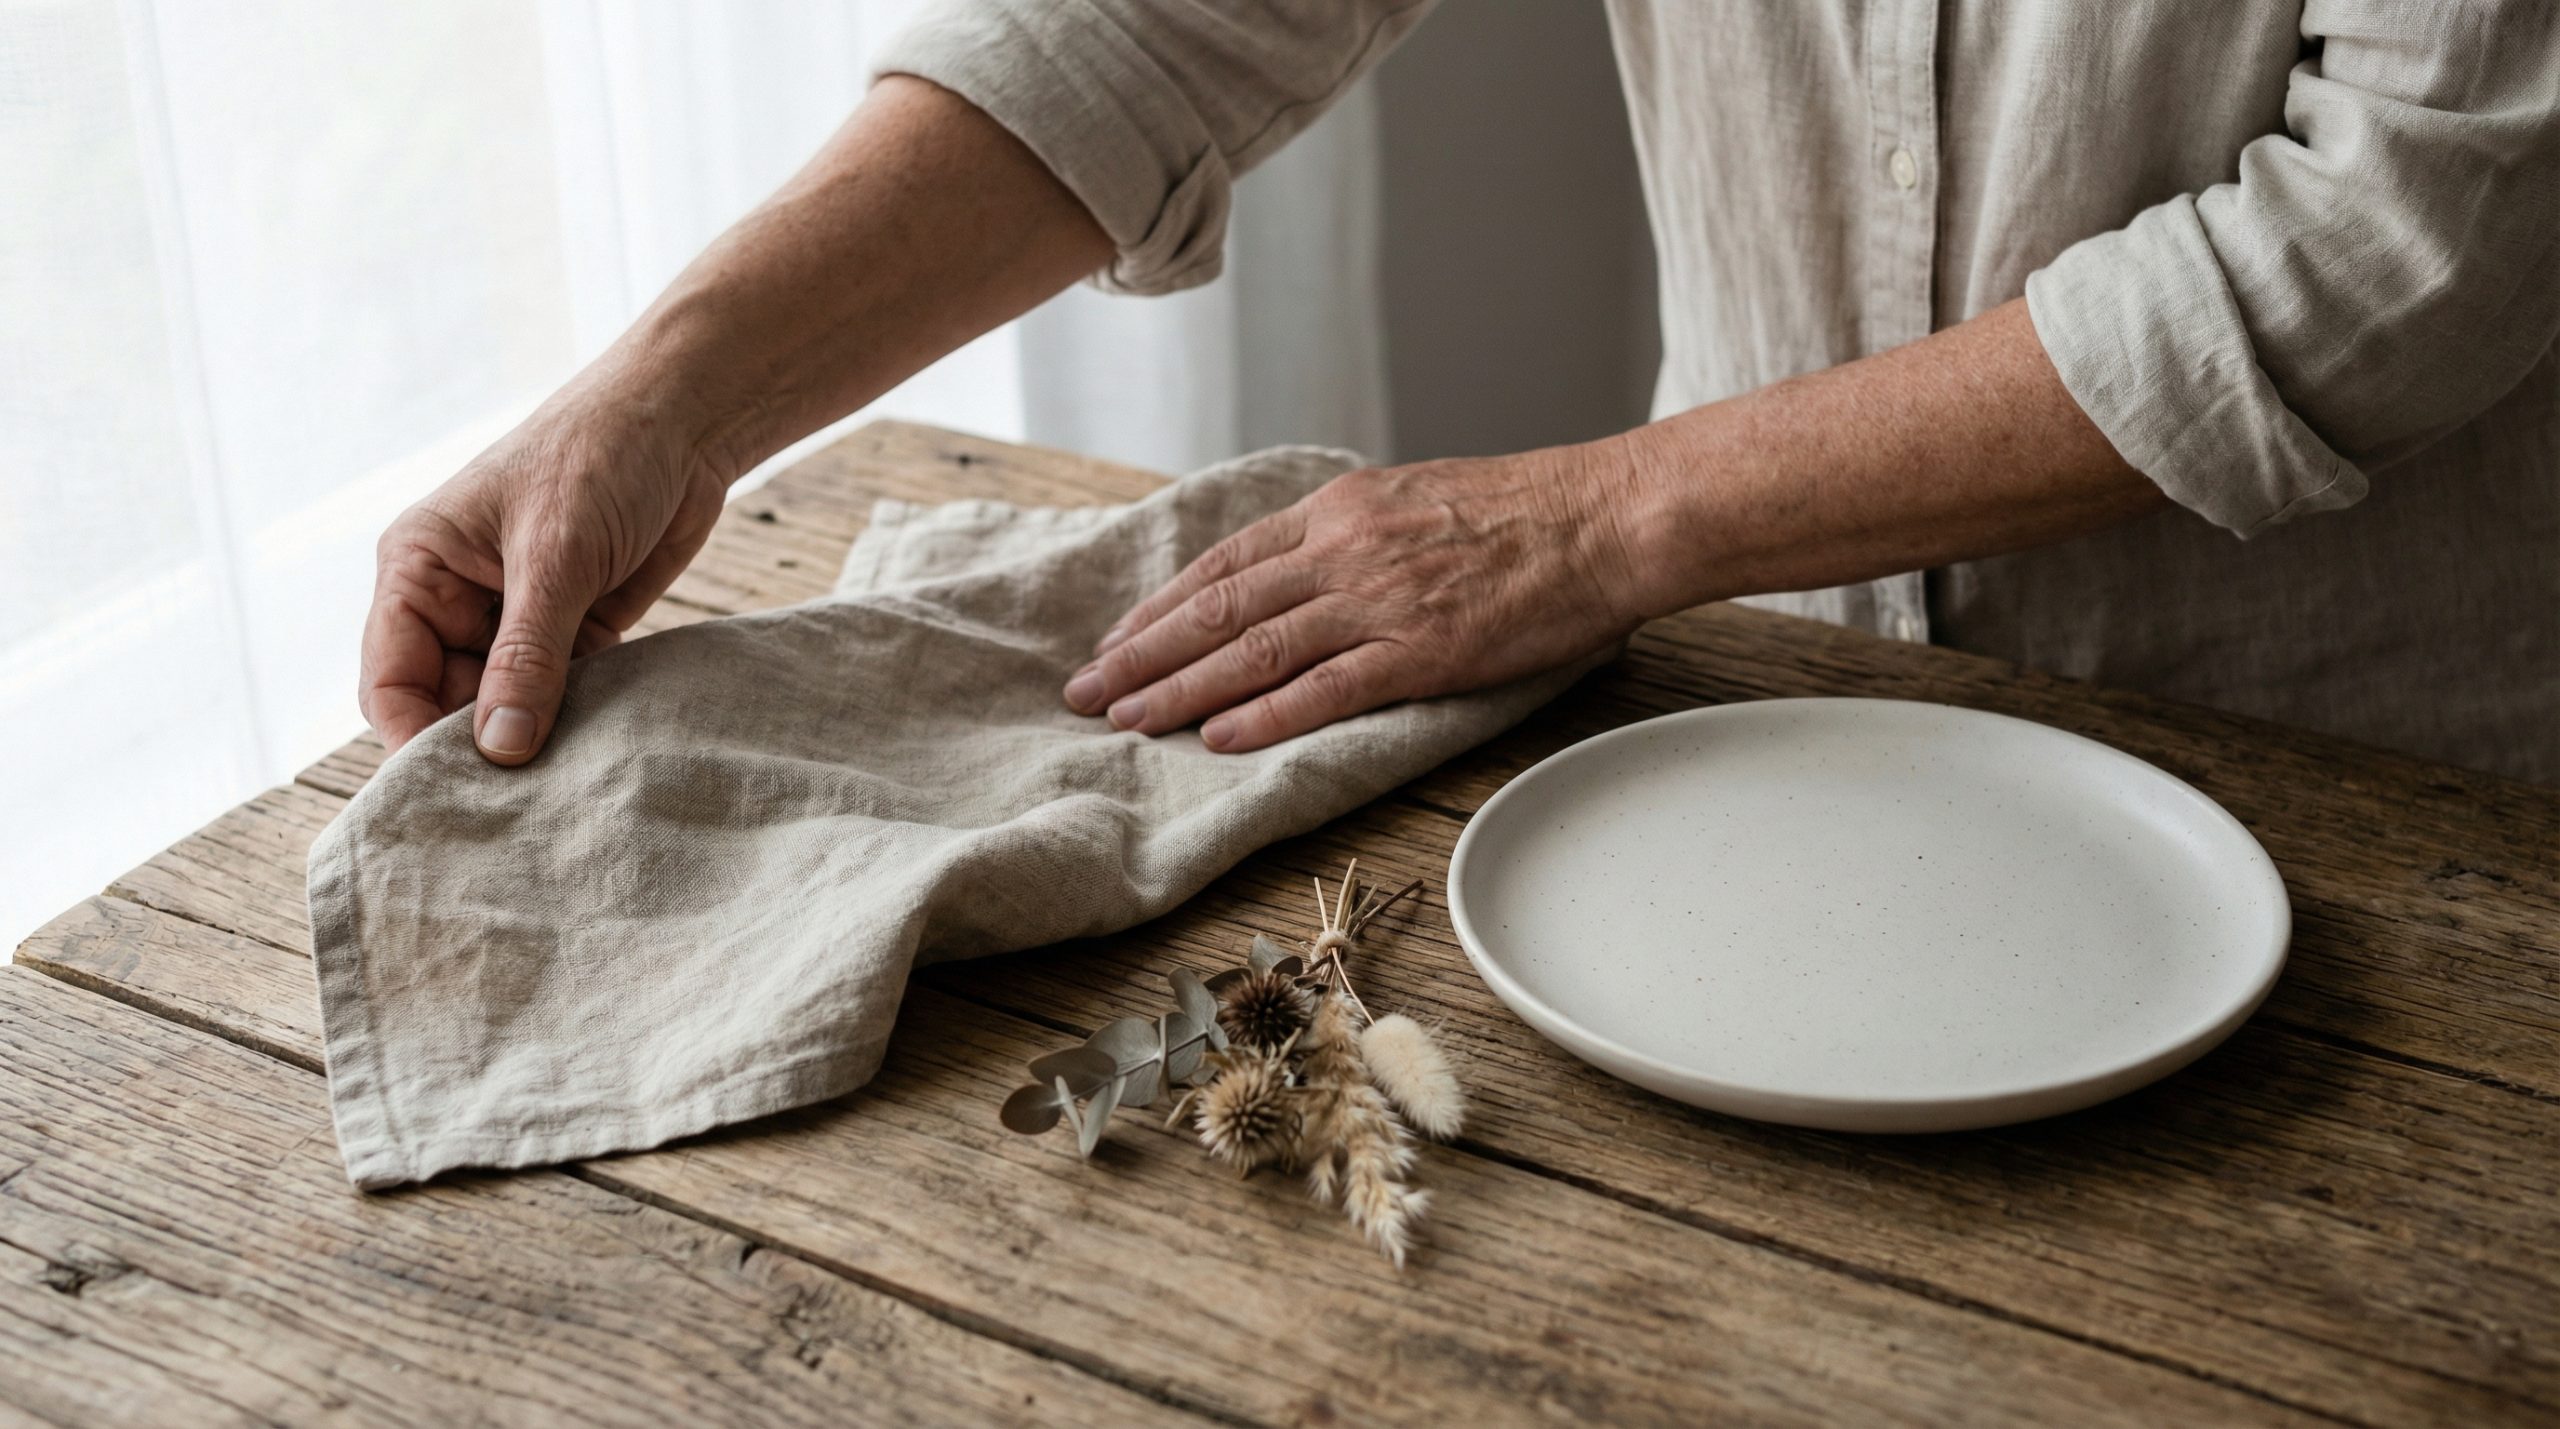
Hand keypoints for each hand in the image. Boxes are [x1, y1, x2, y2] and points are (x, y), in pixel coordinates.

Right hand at [361, 387, 727, 762]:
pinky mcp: (575, 630)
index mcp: (419, 569)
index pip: (391, 679)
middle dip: (480, 751)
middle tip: (521, 810)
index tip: (457, 793)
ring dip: (533, 742)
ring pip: (505, 707)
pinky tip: (597, 758)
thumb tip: (500, 748)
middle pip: (446, 705)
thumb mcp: (556, 557)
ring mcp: (516, 617)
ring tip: (563, 789)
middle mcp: (456, 600)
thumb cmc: (600, 457)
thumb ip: (528, 655)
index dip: (414, 739)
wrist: (685, 422)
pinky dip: (575, 723)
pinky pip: (560, 695)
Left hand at [1062, 448, 1647, 751]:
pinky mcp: (1420, 649)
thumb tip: (1309, 568)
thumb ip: (1356, 532)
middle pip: (1219, 607)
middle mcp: (1344, 549)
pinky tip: (1217, 738)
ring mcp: (1379, 600)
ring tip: (1128, 720)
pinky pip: (1325, 687)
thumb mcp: (1417, 496)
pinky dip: (1265, 714)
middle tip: (1087, 692)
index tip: (1117, 641)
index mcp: (1340, 509)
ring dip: (1181, 689)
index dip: (1162, 607)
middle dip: (1144, 653)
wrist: (1604, 518)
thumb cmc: (1527, 511)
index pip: (1226, 563)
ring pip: (1254, 649)